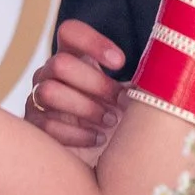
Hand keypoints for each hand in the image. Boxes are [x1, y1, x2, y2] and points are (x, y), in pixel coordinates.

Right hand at [25, 20, 126, 157]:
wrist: (102, 161)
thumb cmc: (117, 122)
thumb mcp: (128, 98)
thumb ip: (137, 83)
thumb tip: (160, 74)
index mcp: (73, 57)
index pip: (70, 33)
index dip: (92, 42)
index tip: (120, 63)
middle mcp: (49, 73)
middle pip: (60, 64)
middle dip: (95, 84)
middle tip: (119, 102)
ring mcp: (36, 99)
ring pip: (50, 92)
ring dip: (85, 108)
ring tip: (110, 122)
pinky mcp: (34, 125)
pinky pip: (48, 123)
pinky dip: (78, 133)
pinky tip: (98, 139)